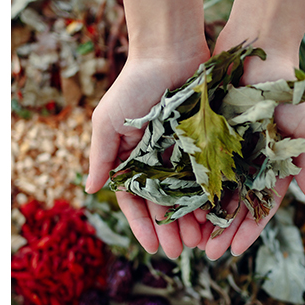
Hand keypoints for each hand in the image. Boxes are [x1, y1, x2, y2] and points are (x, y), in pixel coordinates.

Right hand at [86, 52, 209, 258]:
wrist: (171, 51)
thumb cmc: (134, 85)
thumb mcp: (108, 122)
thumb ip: (102, 156)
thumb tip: (88, 190)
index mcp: (131, 158)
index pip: (135, 201)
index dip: (143, 225)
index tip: (153, 249)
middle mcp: (157, 160)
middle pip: (164, 203)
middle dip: (171, 228)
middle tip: (181, 252)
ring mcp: (182, 152)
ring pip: (188, 195)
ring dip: (192, 219)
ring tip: (201, 241)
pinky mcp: (205, 142)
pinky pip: (208, 176)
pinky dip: (210, 196)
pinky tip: (216, 214)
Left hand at [198, 46, 304, 259]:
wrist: (257, 48)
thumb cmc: (285, 86)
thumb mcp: (302, 123)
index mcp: (274, 165)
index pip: (262, 205)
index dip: (249, 229)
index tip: (234, 250)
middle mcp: (250, 162)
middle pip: (236, 205)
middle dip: (222, 230)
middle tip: (208, 254)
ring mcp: (229, 151)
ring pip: (215, 191)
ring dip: (204, 215)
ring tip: (191, 237)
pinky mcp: (208, 135)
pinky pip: (197, 166)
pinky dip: (190, 186)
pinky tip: (177, 204)